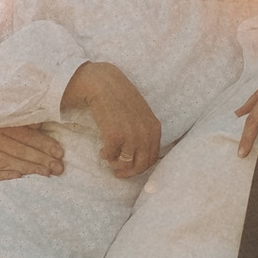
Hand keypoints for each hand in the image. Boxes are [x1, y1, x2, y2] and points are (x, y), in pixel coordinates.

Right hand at [0, 125, 62, 181]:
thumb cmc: (9, 140)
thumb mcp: (19, 129)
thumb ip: (29, 125)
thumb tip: (39, 123)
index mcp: (1, 124)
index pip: (26, 134)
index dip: (44, 143)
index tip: (60, 154)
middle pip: (17, 148)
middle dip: (40, 158)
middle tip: (57, 168)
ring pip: (4, 160)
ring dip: (26, 167)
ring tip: (44, 173)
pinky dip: (2, 176)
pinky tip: (18, 177)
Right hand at [63, 62, 160, 178]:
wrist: (104, 84)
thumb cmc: (120, 98)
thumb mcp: (141, 115)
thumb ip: (144, 132)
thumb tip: (138, 155)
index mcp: (155, 129)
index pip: (152, 158)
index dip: (140, 168)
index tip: (130, 170)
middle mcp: (146, 134)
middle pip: (141, 165)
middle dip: (128, 172)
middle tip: (117, 173)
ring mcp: (131, 136)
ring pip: (125, 164)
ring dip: (115, 164)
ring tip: (108, 156)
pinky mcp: (115, 136)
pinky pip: (110, 156)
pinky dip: (105, 155)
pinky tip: (102, 149)